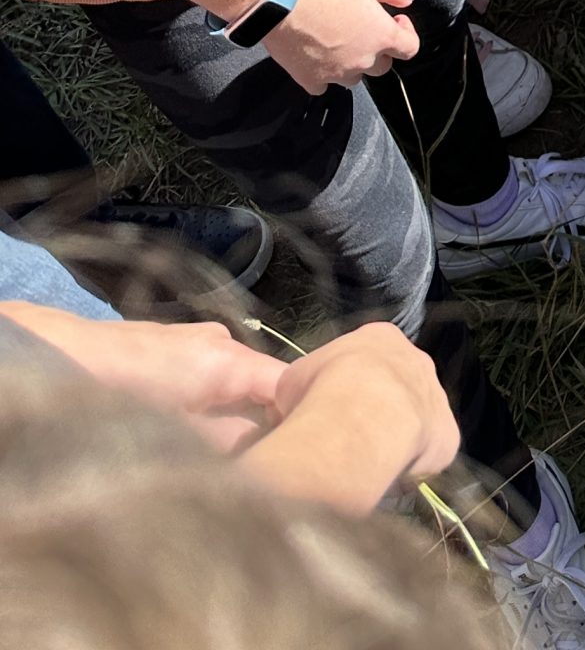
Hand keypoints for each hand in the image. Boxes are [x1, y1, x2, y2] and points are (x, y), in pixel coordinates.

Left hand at [2, 310, 284, 450]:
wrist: (64, 358)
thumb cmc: (126, 399)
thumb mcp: (183, 437)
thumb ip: (230, 447)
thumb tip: (265, 462)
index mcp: (230, 359)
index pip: (288, 386)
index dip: (297, 422)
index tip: (295, 458)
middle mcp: (222, 342)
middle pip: (260, 390)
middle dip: (258, 427)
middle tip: (252, 467)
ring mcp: (197, 341)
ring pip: (231, 388)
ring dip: (229, 419)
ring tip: (218, 455)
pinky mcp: (174, 347)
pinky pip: (207, 381)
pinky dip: (206, 406)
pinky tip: (188, 430)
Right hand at [261, 323, 459, 488]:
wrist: (361, 419)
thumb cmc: (321, 392)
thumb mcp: (294, 383)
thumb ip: (303, 389)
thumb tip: (294, 408)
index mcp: (380, 338)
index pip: (367, 361)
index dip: (348, 387)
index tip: (334, 410)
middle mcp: (416, 360)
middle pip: (396, 387)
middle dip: (376, 411)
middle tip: (351, 438)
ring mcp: (436, 396)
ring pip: (415, 420)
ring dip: (395, 438)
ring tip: (366, 461)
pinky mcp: (448, 434)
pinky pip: (429, 453)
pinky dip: (411, 467)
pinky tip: (388, 477)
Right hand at [263, 0, 419, 93]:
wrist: (282, 4)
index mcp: (382, 37)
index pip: (410, 48)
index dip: (407, 33)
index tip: (396, 20)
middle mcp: (363, 61)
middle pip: (382, 66)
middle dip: (379, 49)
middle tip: (365, 29)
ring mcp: (337, 74)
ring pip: (354, 77)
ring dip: (353, 63)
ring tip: (340, 41)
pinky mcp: (311, 80)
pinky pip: (324, 84)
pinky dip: (324, 73)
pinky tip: (318, 55)